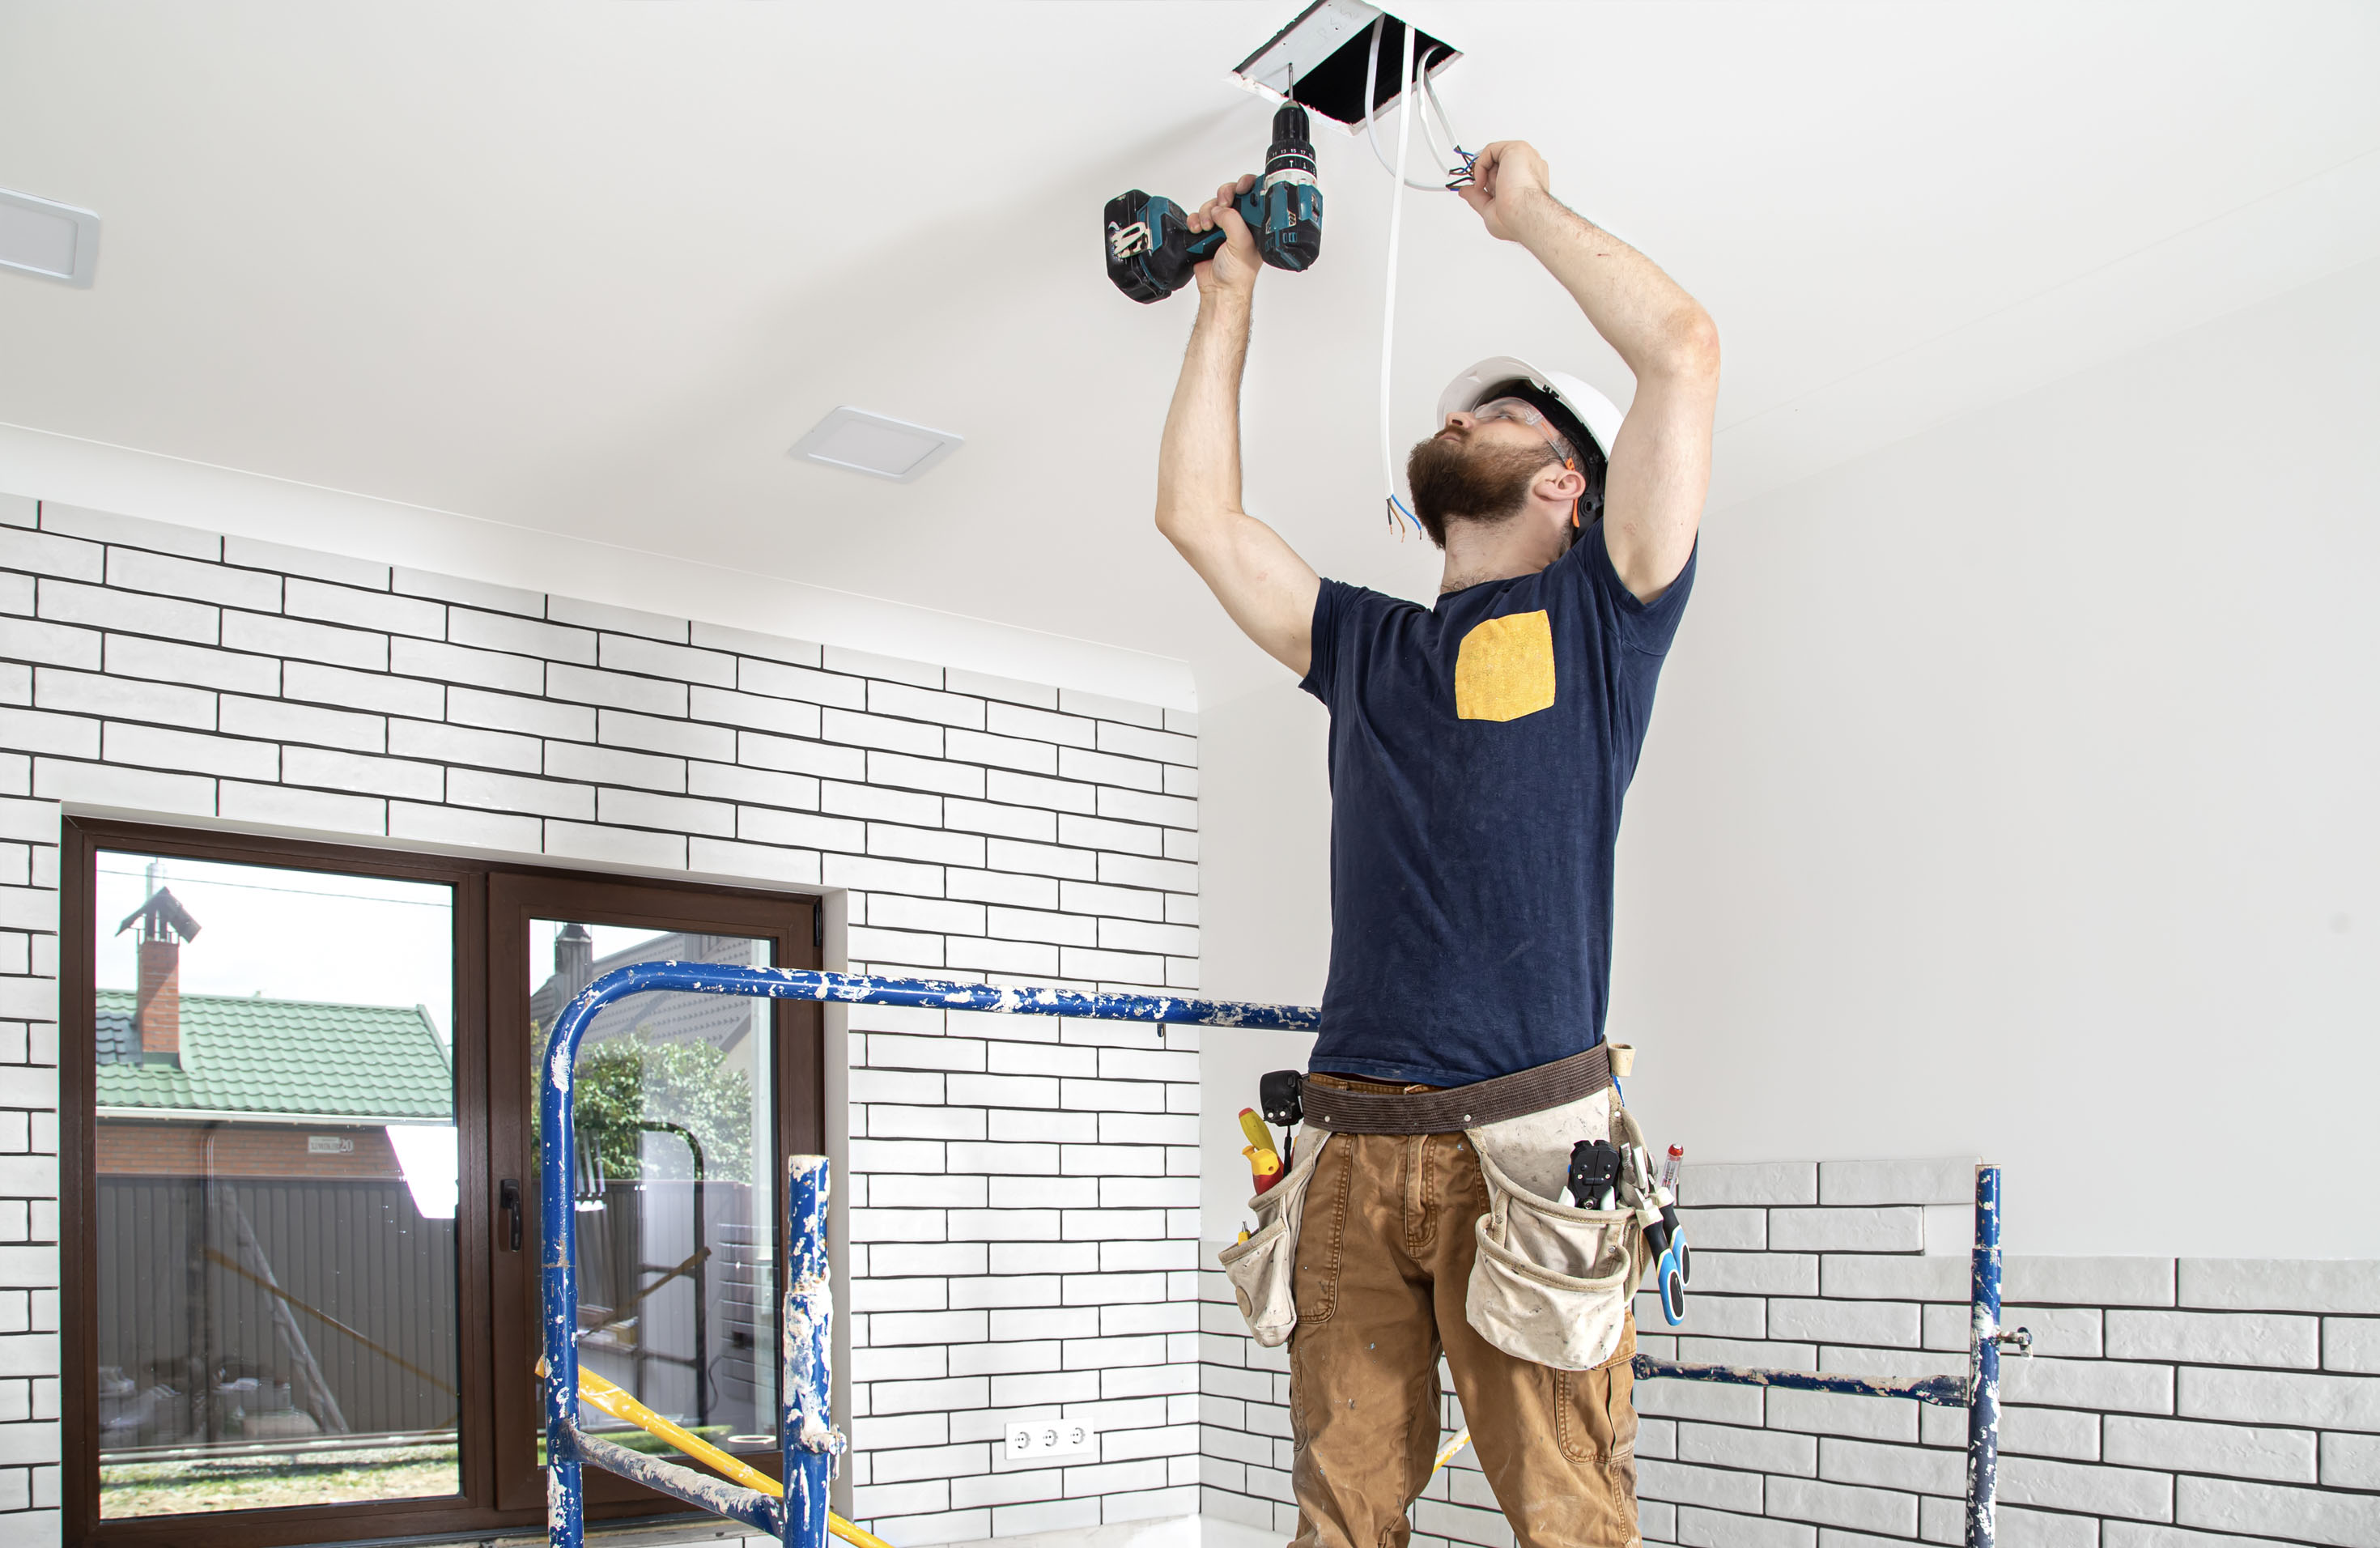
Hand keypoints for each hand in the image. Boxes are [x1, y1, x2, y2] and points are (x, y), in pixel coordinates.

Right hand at [1189, 173, 1261, 297]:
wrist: (1219, 290)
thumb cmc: (1237, 274)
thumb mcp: (1241, 243)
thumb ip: (1233, 221)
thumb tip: (1221, 209)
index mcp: (1255, 224)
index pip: (1254, 195)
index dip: (1247, 185)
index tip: (1241, 186)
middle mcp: (1240, 223)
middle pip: (1231, 194)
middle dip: (1224, 197)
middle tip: (1222, 205)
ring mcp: (1223, 227)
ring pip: (1212, 205)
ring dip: (1207, 212)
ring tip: (1208, 227)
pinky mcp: (1207, 233)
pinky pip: (1198, 216)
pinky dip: (1195, 220)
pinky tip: (1198, 229)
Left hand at [1455, 141, 1554, 242]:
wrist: (1523, 215)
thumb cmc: (1516, 218)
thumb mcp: (1490, 210)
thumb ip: (1477, 197)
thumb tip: (1465, 191)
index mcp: (1527, 181)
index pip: (1504, 173)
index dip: (1488, 181)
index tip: (1479, 190)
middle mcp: (1528, 168)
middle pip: (1499, 164)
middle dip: (1486, 178)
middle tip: (1483, 191)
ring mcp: (1525, 157)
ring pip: (1495, 157)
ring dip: (1485, 173)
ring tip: (1488, 188)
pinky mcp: (1517, 149)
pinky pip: (1490, 149)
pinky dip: (1480, 164)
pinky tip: (1482, 180)